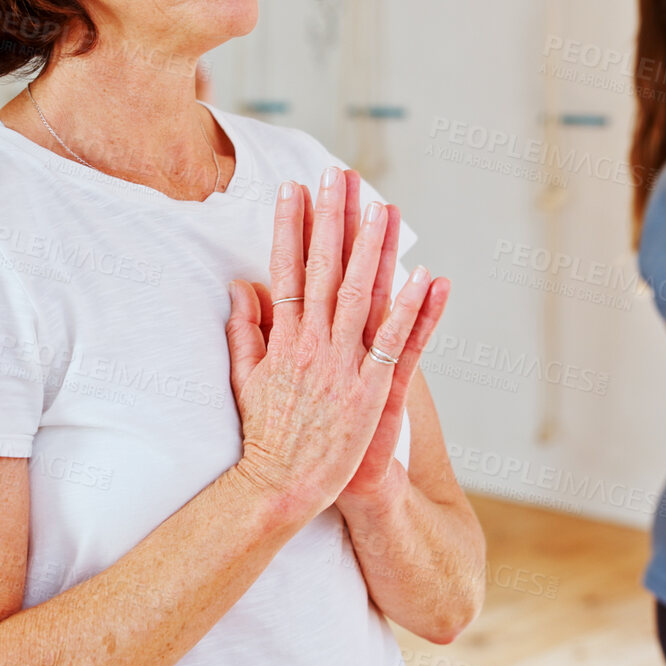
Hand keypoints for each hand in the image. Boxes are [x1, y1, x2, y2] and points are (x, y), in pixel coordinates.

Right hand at [223, 168, 438, 521]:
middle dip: (332, 219)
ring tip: (383, 207)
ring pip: (360, 295)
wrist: (281, 488)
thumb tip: (241, 286)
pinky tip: (425, 278)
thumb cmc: (265, 436)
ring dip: (373, 249)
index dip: (291, 227)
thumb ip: (244, 330)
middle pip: (323, 269)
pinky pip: (396, 344)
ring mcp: (342, 367)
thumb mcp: (244, 378)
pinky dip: (411, 311)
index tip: (294, 189)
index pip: (285, 269)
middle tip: (338, 177)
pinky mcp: (370, 392)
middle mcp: (312, 345)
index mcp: (282, 339)